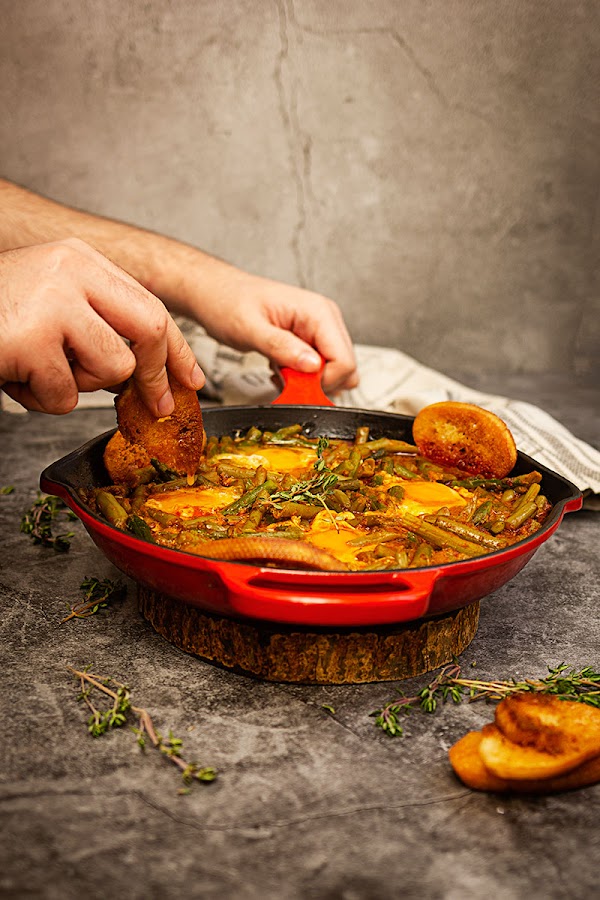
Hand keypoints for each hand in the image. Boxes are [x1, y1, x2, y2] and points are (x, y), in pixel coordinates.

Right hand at [0, 238, 203, 414]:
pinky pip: (66, 394)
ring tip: (38, 368)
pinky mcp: (32, 338)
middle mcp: (70, 271)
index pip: (150, 304)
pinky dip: (42, 399)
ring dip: (79, 385)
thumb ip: (97, 323)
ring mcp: (52, 302)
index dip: (176, 347)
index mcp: (80, 259)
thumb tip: (147, 372)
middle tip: (156, 404)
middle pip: (148, 328)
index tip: (191, 378)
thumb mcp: (51, 303)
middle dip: (155, 375)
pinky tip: (14, 376)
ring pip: (111, 368)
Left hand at [190, 269, 357, 393]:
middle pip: (345, 369)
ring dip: (308, 383)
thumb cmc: (227, 301)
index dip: (323, 382)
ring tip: (281, 374)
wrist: (214, 292)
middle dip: (316, 384)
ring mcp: (317, 331)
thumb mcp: (250, 328)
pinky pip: (318, 371)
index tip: (296, 387)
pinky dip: (300, 380)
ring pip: (334, 373)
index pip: (344, 360)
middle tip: (286, 381)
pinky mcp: (308, 342)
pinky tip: (281, 371)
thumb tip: (313, 366)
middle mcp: (324, 320)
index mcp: (318, 312)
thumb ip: (282, 347)